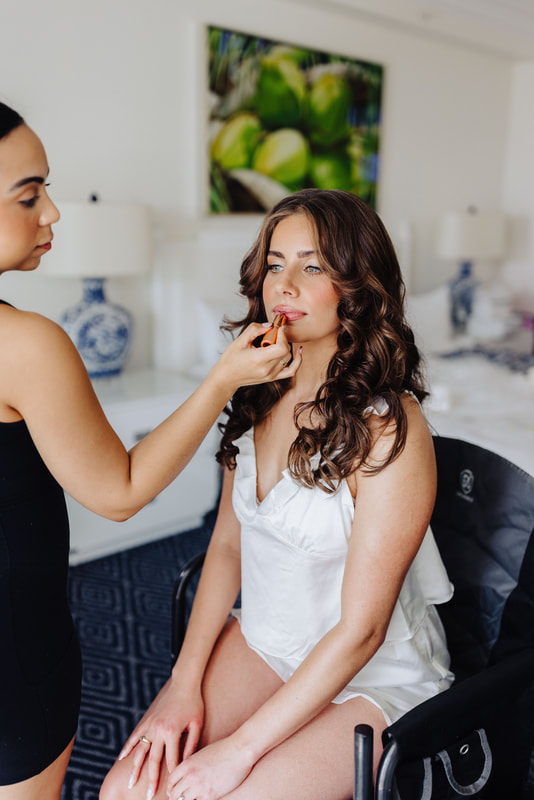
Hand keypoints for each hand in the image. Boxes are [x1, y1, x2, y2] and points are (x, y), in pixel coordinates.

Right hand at [117, 676, 203, 798]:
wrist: (183, 683)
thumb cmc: (194, 704)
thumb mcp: (197, 724)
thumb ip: (192, 744)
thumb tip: (186, 763)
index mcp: (173, 732)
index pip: (172, 760)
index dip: (171, 775)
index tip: (170, 790)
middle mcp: (159, 730)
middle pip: (153, 760)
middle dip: (151, 779)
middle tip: (148, 796)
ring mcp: (151, 725)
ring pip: (140, 750)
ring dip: (135, 768)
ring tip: (131, 783)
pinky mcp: (147, 720)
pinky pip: (135, 736)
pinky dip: (128, 748)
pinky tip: (121, 759)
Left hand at [167, 735, 252, 799]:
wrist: (239, 750)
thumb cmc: (223, 748)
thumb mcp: (202, 754)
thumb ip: (191, 765)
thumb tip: (186, 776)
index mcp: (187, 764)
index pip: (171, 781)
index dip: (170, 788)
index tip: (172, 791)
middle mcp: (190, 776)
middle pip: (174, 794)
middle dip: (175, 797)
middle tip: (178, 799)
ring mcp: (200, 786)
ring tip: (191, 798)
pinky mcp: (211, 795)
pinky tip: (202, 798)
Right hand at [213, 322, 301, 391]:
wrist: (227, 377)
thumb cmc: (230, 360)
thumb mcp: (240, 341)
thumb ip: (255, 329)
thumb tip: (269, 325)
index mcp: (259, 359)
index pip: (281, 347)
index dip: (282, 335)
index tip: (277, 329)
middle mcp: (267, 369)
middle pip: (286, 351)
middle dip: (282, 338)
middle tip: (273, 333)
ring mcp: (271, 375)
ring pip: (288, 358)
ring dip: (285, 346)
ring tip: (275, 342)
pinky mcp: (273, 378)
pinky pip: (291, 370)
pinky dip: (297, 361)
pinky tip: (298, 351)